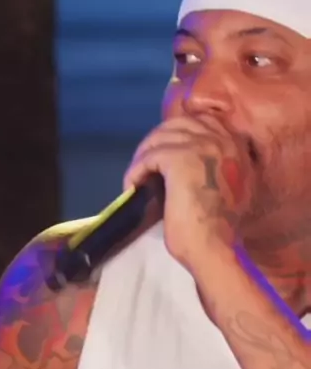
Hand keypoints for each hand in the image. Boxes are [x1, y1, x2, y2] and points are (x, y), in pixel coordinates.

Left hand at [123, 115, 253, 272]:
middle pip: (177, 124)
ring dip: (143, 158)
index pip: (201, 121)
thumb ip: (213, 167)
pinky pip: (148, 157)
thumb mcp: (225, 188)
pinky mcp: (179, 159)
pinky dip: (135, 171)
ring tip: (137, 178)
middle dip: (156, 142)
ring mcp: (201, 146)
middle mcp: (222, 140)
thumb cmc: (218, 229)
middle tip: (144, 166)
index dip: (177, 134)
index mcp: (236, 146)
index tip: (162, 155)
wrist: (214, 247)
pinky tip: (132, 187)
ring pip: (159, 139)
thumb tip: (181, 161)